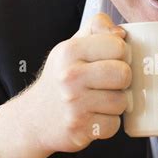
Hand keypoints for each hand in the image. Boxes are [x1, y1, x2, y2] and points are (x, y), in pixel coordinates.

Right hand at [0, 13, 130, 157]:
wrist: (33, 118)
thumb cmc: (61, 79)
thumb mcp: (71, 47)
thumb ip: (96, 29)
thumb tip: (121, 32)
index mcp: (70, 51)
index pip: (118, 46)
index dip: (121, 54)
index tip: (112, 60)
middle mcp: (70, 76)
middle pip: (124, 74)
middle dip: (122, 80)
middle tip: (109, 84)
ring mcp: (74, 104)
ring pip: (122, 101)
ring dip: (116, 104)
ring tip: (99, 101)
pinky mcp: (79, 129)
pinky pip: (114, 125)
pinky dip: (108, 123)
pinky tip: (94, 117)